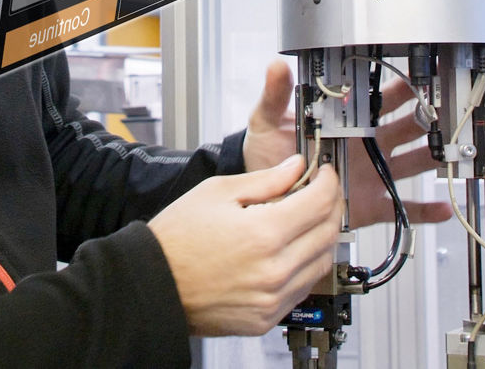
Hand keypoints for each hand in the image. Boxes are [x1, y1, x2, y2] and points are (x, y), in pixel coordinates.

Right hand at [148, 156, 341, 336]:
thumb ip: (264, 180)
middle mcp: (274, 269)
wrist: (153, 284)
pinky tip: (291, 251)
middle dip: (331, 206)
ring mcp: (273, 297)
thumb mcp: (216, 192)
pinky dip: (306, 266)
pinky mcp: (267, 317)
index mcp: (263, 233)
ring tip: (306, 221)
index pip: (319, 202)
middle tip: (322, 193)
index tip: (325, 174)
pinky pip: (303, 288)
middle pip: (328, 232)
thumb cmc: (176, 240)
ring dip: (322, 237)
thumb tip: (295, 167)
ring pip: (321, 262)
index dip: (328, 181)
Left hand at [242, 60, 452, 228]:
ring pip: (413, 164)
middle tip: (444, 112)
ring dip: (432, 158)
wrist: (265, 191)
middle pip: (406, 128)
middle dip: (426, 119)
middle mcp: (365, 146)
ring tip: (450, 153)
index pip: (380, 101)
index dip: (401, 89)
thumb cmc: (268, 151)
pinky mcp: (371, 204)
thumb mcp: (267, 120)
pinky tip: (444, 207)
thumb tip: (276, 67)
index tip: (420, 78)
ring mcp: (372, 174)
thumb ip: (276, 95)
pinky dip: (426, 210)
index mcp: (346, 122)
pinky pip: (403, 208)